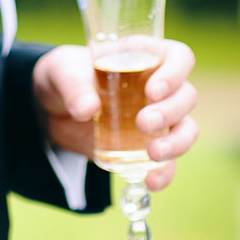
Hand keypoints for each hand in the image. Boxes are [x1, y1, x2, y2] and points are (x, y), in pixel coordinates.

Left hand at [32, 40, 197, 191]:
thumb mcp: (62, 72)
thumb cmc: (66, 77)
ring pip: (186, 130)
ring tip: (152, 153)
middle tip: (143, 123)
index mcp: (145, 57)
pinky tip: (150, 181)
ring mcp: (159, 120)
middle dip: (170, 112)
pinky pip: (168, 163)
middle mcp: (160, 88)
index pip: (178, 57)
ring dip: (176, 143)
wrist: (53, 109)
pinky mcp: (148, 148)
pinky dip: (164, 173)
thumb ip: (73, 85)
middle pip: (186, 96)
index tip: (152, 91)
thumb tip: (86, 109)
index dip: (174, 73)